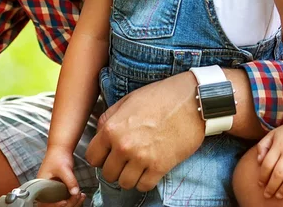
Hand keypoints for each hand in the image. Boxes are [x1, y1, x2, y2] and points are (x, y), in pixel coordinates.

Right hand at [38, 146, 84, 206]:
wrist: (61, 150)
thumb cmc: (57, 156)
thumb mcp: (63, 168)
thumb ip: (70, 180)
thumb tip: (75, 192)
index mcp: (41, 186)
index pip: (46, 202)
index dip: (55, 205)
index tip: (65, 202)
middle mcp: (46, 191)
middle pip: (55, 205)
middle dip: (68, 203)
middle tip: (77, 196)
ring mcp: (53, 192)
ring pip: (62, 204)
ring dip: (73, 202)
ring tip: (81, 196)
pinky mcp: (59, 191)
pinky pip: (65, 200)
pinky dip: (74, 199)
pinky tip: (80, 195)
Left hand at [86, 72, 203, 191]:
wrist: (190, 101)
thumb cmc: (159, 97)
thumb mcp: (127, 100)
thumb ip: (109, 118)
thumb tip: (100, 132)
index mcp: (112, 128)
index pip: (92, 157)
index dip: (98, 156)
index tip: (105, 154)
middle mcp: (124, 146)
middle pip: (107, 173)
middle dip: (113, 167)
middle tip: (122, 159)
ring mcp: (142, 158)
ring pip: (124, 183)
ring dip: (128, 176)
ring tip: (135, 164)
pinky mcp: (160, 167)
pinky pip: (144, 186)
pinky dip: (144, 180)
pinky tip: (147, 168)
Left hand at [257, 120, 282, 199]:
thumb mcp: (272, 134)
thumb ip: (263, 146)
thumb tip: (258, 161)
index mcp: (277, 146)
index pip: (267, 164)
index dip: (262, 176)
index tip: (260, 184)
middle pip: (278, 173)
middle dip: (271, 186)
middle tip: (267, 195)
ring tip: (279, 195)